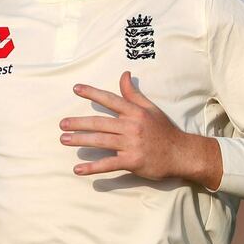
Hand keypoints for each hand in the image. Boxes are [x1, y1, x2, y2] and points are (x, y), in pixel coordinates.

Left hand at [59, 71, 221, 186]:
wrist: (181, 153)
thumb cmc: (164, 130)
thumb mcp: (150, 109)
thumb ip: (133, 94)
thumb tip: (123, 74)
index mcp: (135, 112)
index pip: (110, 99)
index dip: (92, 93)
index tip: (76, 89)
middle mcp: (131, 126)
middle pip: (100, 122)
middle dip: (79, 123)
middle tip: (62, 124)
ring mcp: (131, 144)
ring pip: (101, 141)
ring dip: (80, 141)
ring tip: (64, 140)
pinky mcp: (132, 161)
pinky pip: (109, 164)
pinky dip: (92, 167)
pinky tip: (78, 169)